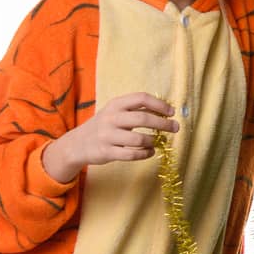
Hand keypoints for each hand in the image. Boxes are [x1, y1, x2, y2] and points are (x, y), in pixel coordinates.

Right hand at [41, 92, 178, 182]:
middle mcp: (111, 118)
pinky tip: (150, 152)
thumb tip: (166, 109)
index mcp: (115, 104)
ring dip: (153, 141)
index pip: (141, 98)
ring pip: (139, 139)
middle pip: (143, 119)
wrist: (77, 144)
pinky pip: (132, 155)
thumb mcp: (115, 112)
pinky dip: (146, 154)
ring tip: (157, 142)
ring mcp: (108, 136)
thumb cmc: (104, 126)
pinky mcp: (107, 152)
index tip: (172, 112)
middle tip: (175, 128)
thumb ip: (135, 109)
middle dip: (163, 124)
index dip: (159, 104)